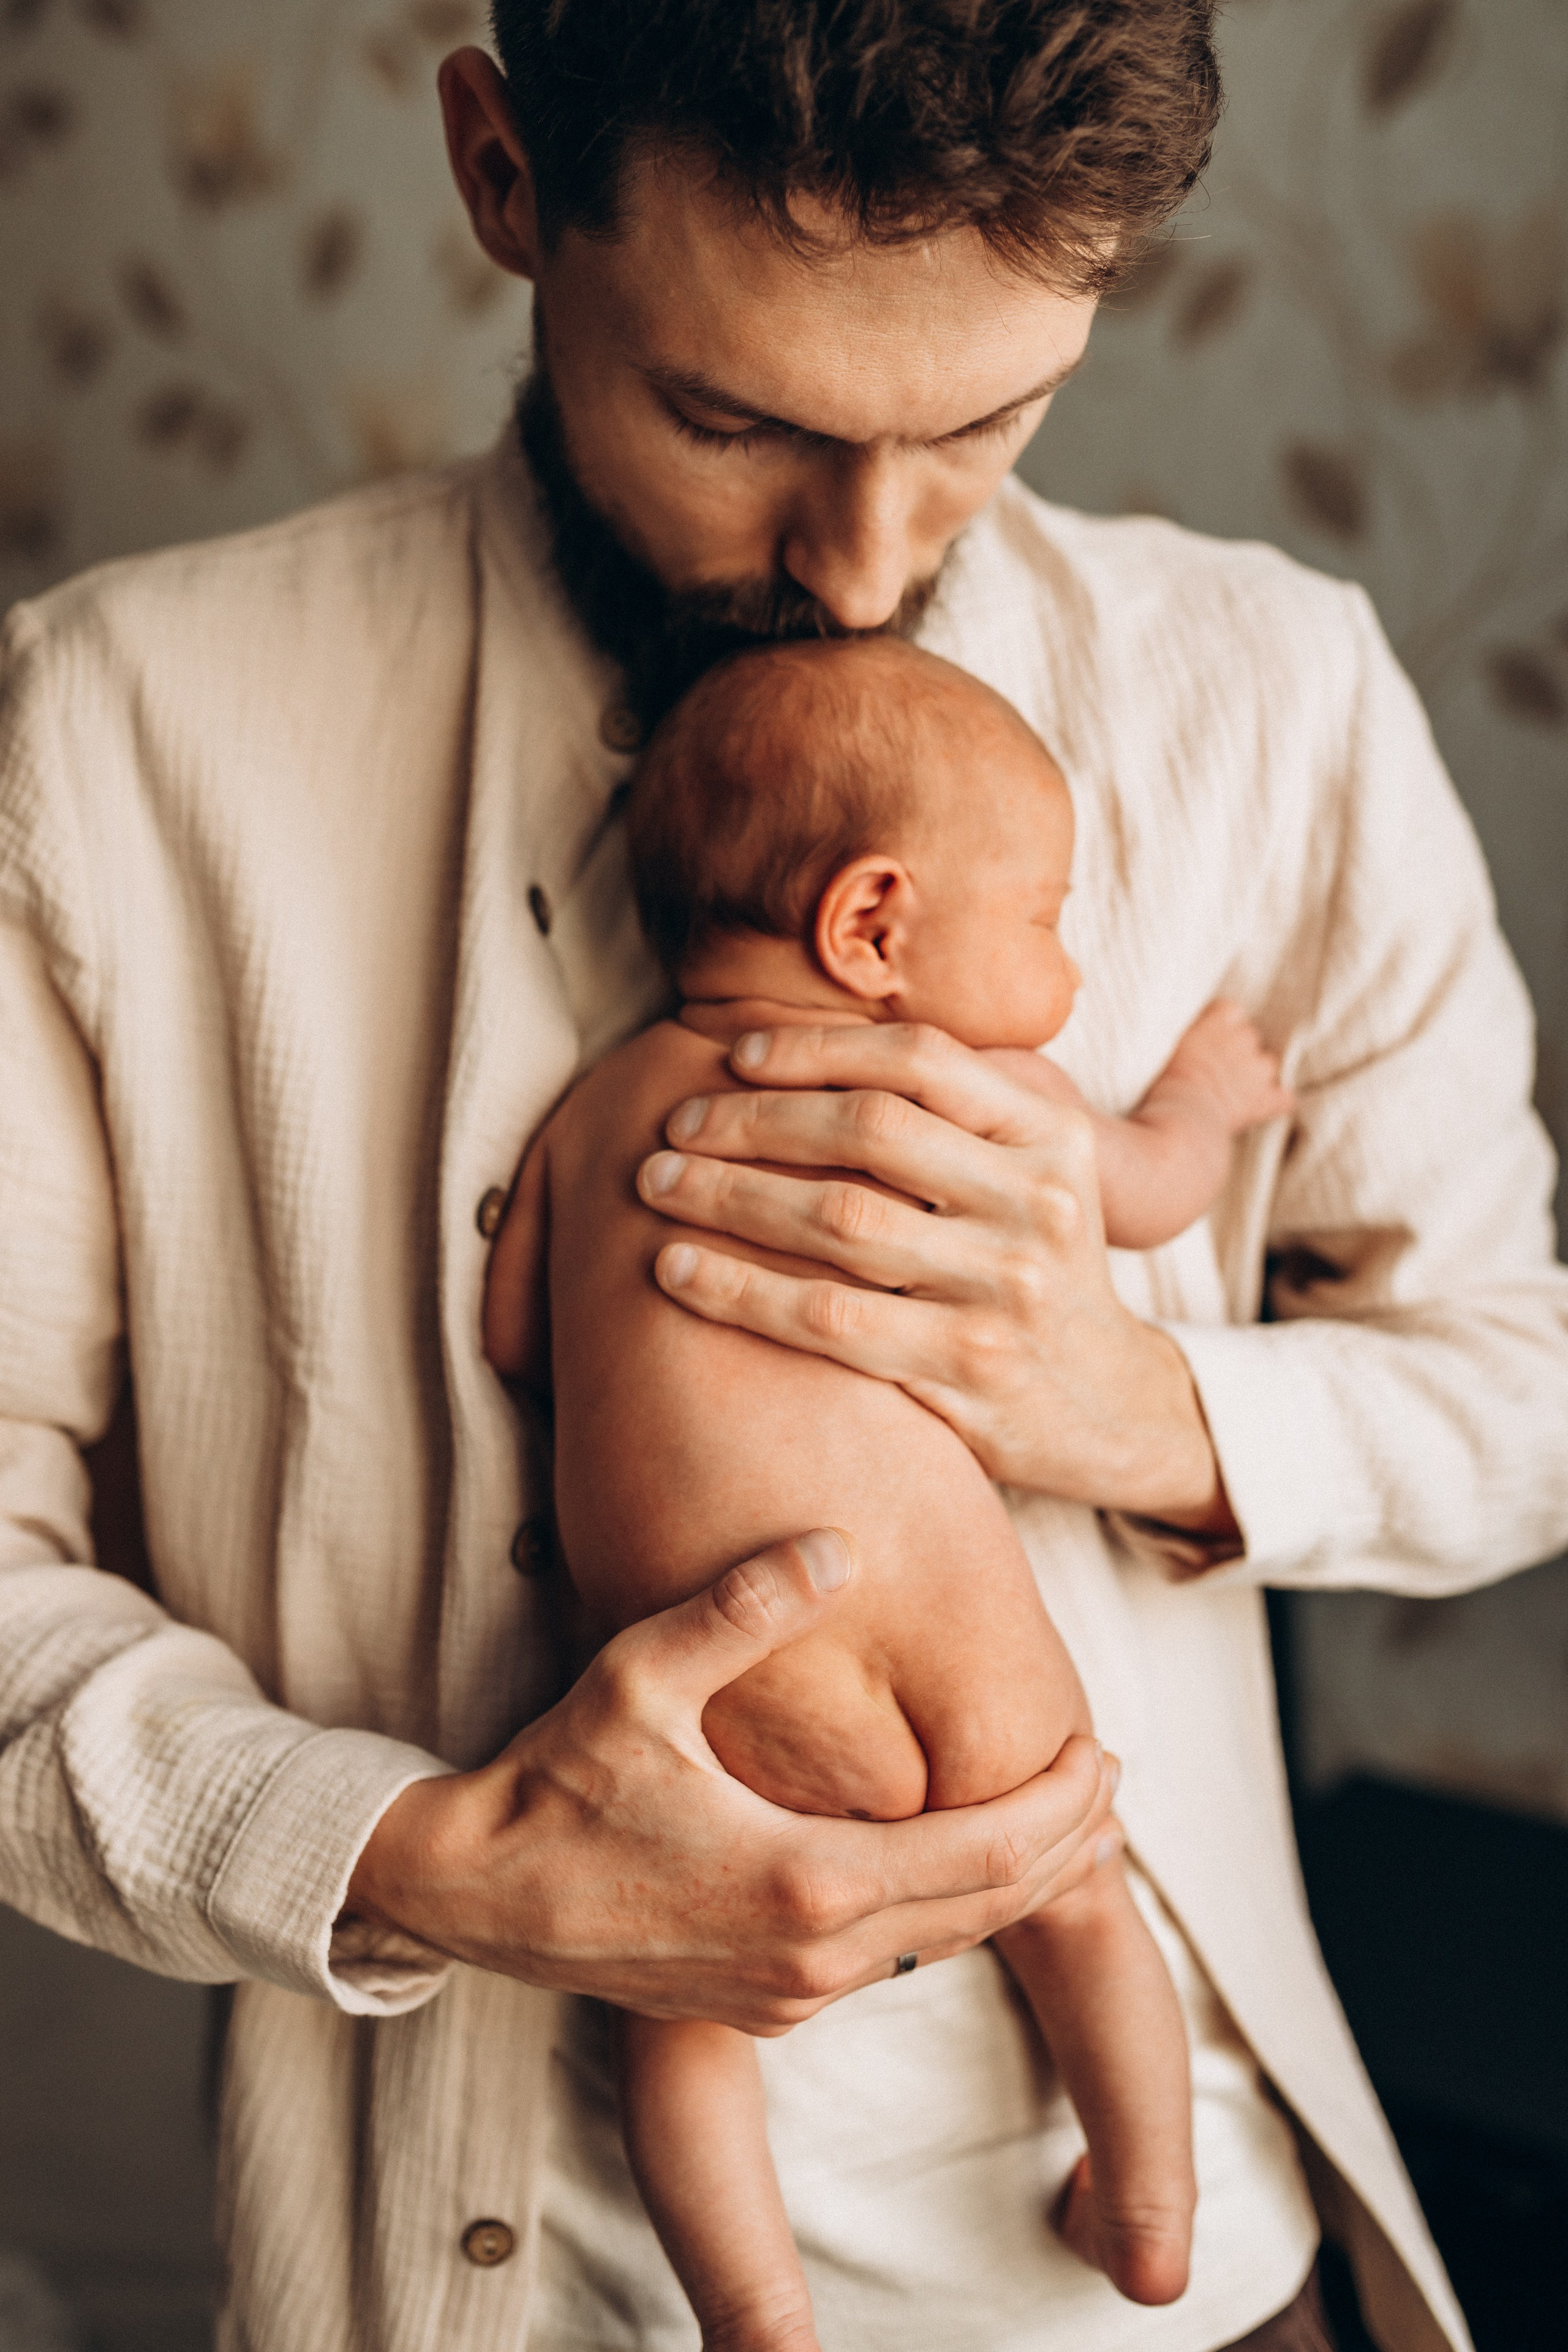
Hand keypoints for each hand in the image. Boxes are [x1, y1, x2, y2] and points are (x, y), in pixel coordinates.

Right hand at [344, 1532, 1119, 2032]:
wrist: (470, 1896)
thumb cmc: (553, 1780)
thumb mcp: (642, 1674)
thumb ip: (745, 1607)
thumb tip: (836, 1544)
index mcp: (808, 1882)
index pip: (990, 1853)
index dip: (1065, 1806)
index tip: (1109, 1753)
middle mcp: (814, 1959)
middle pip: (988, 1907)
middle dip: (1065, 1845)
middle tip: (1111, 1783)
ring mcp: (788, 1997)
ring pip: (943, 1944)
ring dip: (1011, 1883)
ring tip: (1058, 1820)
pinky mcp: (760, 2007)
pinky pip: (888, 1962)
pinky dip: (946, 1913)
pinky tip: (953, 1866)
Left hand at [637, 1023, 1232, 1527]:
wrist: (1108, 1405)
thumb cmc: (1029, 1267)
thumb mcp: (1027, 1172)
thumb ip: (947, 1116)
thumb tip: (794, 1052)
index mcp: (1049, 1132)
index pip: (919, 1059)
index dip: (816, 1049)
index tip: (734, 1055)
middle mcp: (1037, 1201)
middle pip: (869, 1132)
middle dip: (753, 1120)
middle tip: (672, 1127)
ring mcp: (1005, 1288)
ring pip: (840, 1222)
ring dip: (729, 1196)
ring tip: (653, 1186)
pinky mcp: (969, 1370)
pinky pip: (829, 1319)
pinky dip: (741, 1289)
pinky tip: (676, 1272)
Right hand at [1148, 1000, 1293, 1134]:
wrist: (1183, 1113)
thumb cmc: (1164, 1082)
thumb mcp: (1167, 1046)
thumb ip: (1187, 1035)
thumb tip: (1186, 1039)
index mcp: (1219, 1021)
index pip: (1231, 1011)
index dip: (1222, 1026)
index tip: (1208, 1040)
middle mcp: (1244, 1039)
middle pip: (1250, 1037)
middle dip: (1239, 1051)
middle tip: (1216, 1071)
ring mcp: (1259, 1069)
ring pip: (1268, 1064)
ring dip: (1256, 1075)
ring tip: (1234, 1092)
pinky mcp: (1266, 1099)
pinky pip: (1285, 1098)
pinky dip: (1276, 1102)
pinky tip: (1262, 1107)